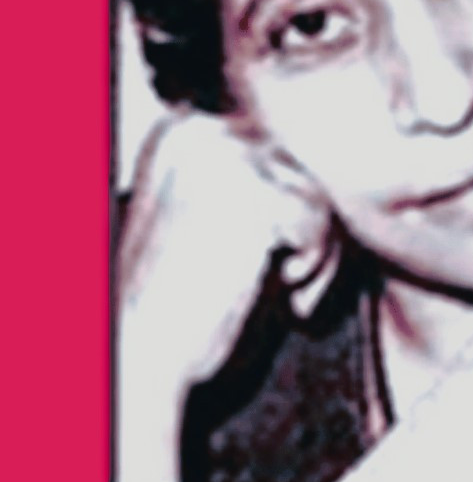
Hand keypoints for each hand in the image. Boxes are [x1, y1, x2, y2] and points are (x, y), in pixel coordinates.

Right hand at [116, 111, 333, 481]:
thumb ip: (249, 180)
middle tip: (291, 280)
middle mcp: (200, 132)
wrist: (144, 350)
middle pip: (297, 166)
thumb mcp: (207, 214)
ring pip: (315, 192)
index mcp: (182, 130)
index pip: (272, 150)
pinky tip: (287, 294)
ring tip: (290, 290)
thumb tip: (319, 168)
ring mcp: (227, 160)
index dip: (286, 205)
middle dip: (305, 227)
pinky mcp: (256, 197)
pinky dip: (317, 265)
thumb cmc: (175, 300)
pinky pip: (320, 220)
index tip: (274, 254)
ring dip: (317, 250)